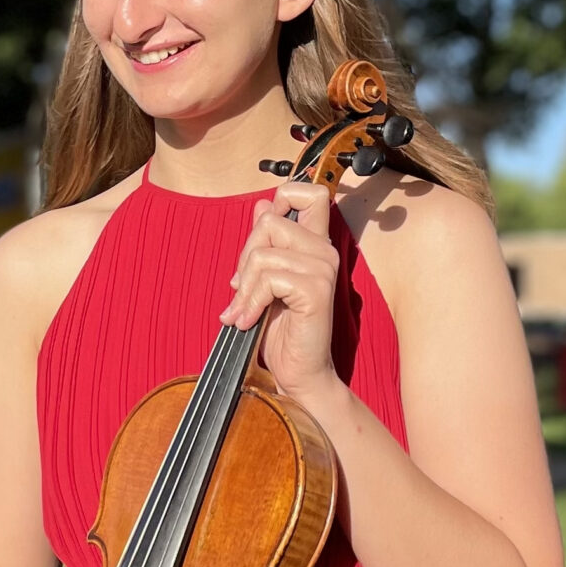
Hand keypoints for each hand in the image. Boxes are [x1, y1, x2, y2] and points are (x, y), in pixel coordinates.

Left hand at [219, 182, 340, 400]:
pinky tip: (248, 320)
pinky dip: (250, 301)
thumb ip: (267, 242)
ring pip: (263, 253)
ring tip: (242, 310)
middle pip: (270, 222)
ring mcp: (323, 269)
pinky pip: (269, 279)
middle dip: (245, 254)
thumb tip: (262, 204)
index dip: (285, 196)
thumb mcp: (267, 278)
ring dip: (244, 286)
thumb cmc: (281, 328)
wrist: (298, 373)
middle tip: (241, 287)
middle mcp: (324, 251)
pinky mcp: (316, 290)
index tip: (266, 227)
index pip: (312, 193)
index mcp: (315, 244)